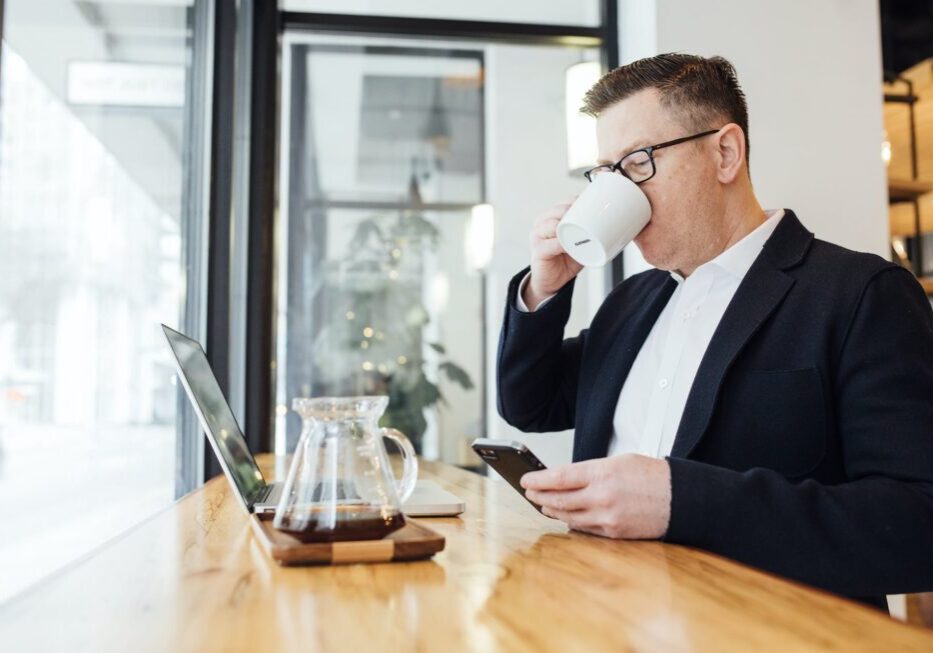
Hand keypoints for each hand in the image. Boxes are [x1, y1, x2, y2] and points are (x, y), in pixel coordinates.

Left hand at [521, 454, 671, 539]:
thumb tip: (567, 478)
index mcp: (602, 474)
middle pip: (559, 500)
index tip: (526, 480)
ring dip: (552, 511)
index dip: (538, 480)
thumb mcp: (619, 461)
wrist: (681, 498)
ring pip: (568, 517)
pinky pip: (585, 529)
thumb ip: (591, 470)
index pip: (559, 478)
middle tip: (529, 493)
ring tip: (543, 505)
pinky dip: (571, 522)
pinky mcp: (614, 533)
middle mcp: (601, 497)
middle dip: (540, 496)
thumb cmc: (652, 475)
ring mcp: (607, 518)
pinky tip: (564, 517)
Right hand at [524, 199, 583, 309]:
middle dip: (573, 210)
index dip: (578, 201)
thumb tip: (616, 224)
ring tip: (581, 229)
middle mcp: (541, 224)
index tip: (594, 202)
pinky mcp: (538, 251)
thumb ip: (590, 232)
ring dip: (567, 224)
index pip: (564, 203)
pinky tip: (568, 244)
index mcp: (551, 217)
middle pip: (558, 210)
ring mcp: (537, 237)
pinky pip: (549, 244)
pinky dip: (560, 243)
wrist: (552, 281)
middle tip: (590, 216)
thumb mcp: (580, 242)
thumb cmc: (566, 259)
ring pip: (552, 224)